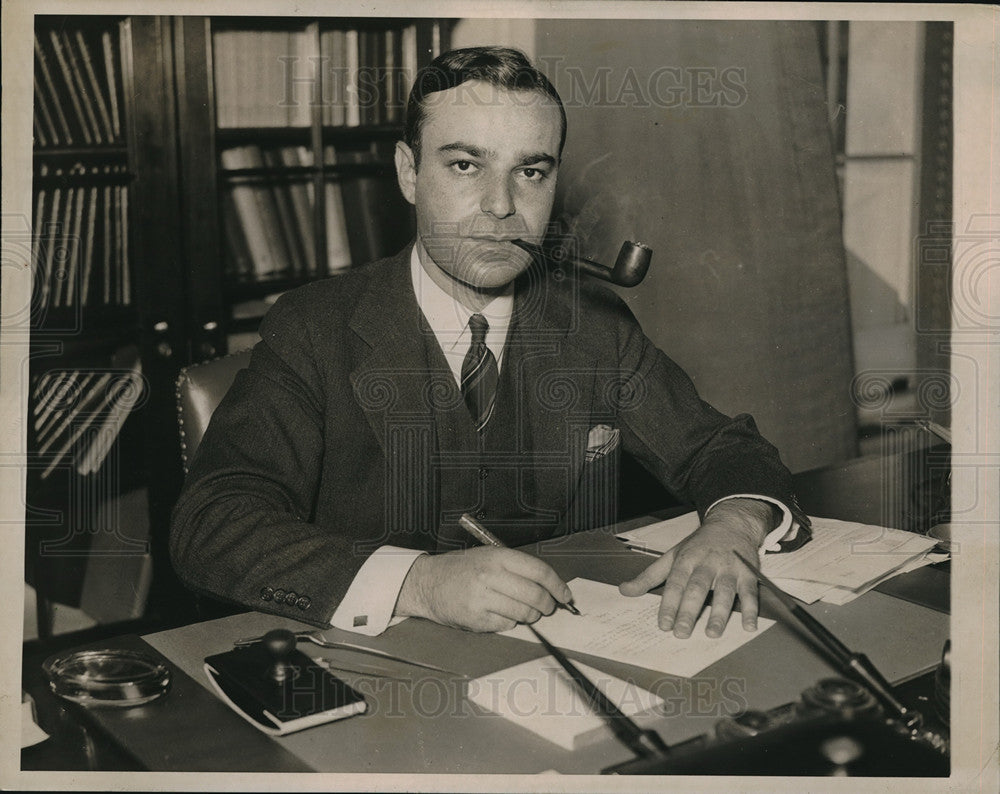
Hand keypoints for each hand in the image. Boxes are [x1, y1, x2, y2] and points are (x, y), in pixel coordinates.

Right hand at [395, 546, 573, 631]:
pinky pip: (507, 625)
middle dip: (547, 605)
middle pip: (535, 595)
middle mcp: (490, 576)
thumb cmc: (462, 570)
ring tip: (523, 611)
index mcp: (498, 557)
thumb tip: (550, 586)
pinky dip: (510, 623)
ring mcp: (482, 598)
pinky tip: (500, 614)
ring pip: (524, 614)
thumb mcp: (489, 557)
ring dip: (530, 616)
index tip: (565, 595)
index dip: (558, 586)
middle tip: (547, 607)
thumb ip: (518, 568)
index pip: (539, 572)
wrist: (428, 583)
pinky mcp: (476, 618)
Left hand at [619, 499, 773, 637]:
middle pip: (698, 588)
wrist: (731, 524)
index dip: (669, 604)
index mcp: (687, 559)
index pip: (675, 583)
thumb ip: (649, 576)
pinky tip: (748, 627)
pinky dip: (751, 610)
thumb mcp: (672, 556)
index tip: (663, 624)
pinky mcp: (748, 573)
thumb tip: (624, 590)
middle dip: (689, 610)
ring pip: (725, 591)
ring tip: (712, 633)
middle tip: (682, 632)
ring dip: (720, 613)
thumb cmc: (698, 545)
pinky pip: (751, 592)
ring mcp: (729, 568)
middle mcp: (708, 563)